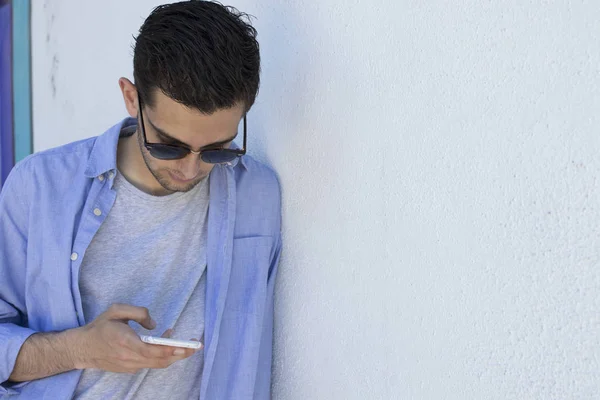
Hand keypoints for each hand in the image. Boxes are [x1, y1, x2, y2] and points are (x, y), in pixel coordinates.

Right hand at [72, 303, 198, 373]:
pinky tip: (163, 345)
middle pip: (161, 361)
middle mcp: (130, 358)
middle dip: (180, 354)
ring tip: (182, 343)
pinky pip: (150, 364)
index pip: (154, 351)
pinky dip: (161, 357)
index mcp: (127, 342)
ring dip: (172, 355)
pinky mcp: (129, 369)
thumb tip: (154, 324)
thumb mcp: (116, 310)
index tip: (187, 345)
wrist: (81, 348)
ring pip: (157, 364)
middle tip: (195, 346)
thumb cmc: (100, 327)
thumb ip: (138, 312)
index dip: (173, 349)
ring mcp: (130, 366)